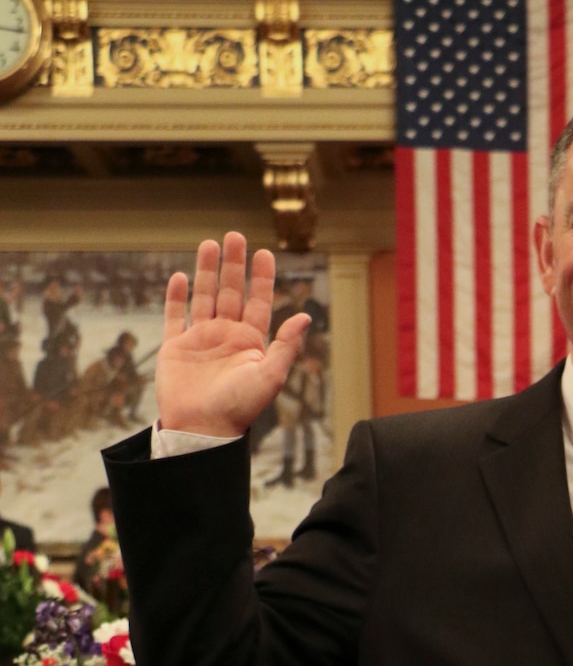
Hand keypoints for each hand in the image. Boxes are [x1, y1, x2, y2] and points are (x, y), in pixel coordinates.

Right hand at [156, 233, 310, 437]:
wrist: (201, 430)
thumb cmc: (238, 409)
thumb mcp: (269, 377)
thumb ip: (286, 346)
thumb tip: (306, 316)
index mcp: (250, 343)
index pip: (258, 303)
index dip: (262, 278)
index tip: (265, 253)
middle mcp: (226, 337)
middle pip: (231, 292)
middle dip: (234, 265)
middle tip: (236, 236)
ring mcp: (200, 340)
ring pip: (204, 297)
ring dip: (207, 271)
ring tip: (209, 244)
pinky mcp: (175, 347)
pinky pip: (174, 316)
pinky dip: (176, 296)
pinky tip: (180, 276)